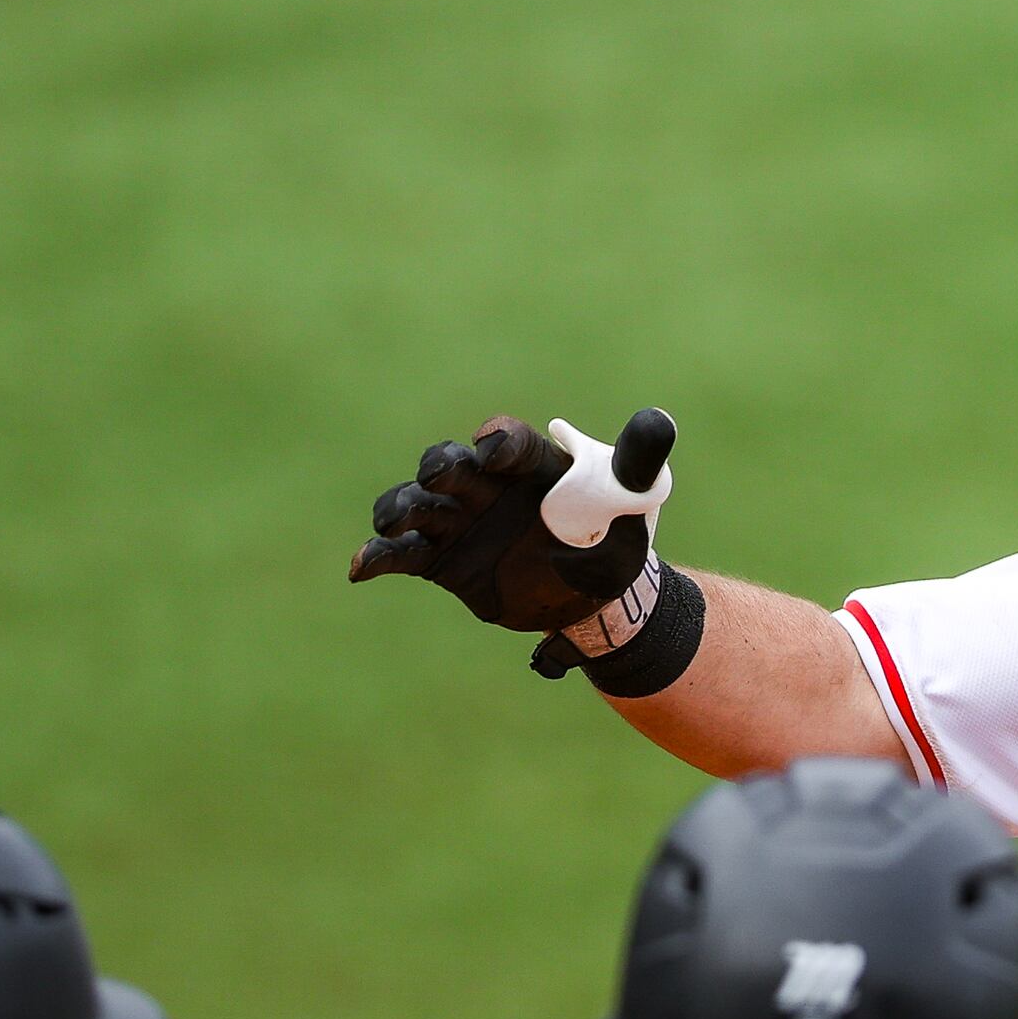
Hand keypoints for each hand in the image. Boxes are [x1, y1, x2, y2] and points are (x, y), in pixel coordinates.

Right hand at [348, 410, 672, 633]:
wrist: (595, 597)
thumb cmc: (613, 537)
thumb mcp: (631, 502)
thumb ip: (636, 463)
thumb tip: (658, 420)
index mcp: (529, 465)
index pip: (509, 442)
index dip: (499, 441)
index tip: (495, 451)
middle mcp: (485, 486)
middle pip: (449, 466)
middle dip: (440, 468)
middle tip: (441, 479)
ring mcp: (458, 522)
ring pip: (415, 505)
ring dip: (400, 508)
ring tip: (394, 523)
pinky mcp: (441, 561)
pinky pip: (401, 555)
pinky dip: (377, 559)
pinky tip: (359, 570)